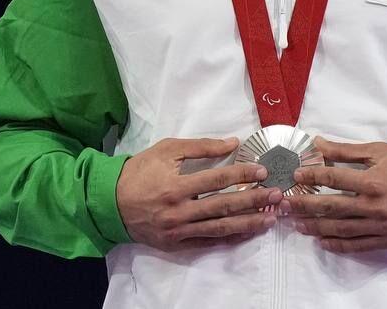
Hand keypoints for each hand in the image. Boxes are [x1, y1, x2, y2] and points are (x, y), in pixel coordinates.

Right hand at [115, 136, 282, 250]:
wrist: (110, 202)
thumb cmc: (140, 171)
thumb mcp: (167, 150)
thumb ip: (201, 147)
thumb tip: (233, 143)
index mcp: (176, 185)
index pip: (218, 179)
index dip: (242, 174)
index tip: (263, 171)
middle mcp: (179, 211)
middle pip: (224, 206)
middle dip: (253, 200)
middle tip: (276, 195)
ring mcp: (179, 230)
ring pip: (220, 228)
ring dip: (248, 223)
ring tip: (269, 218)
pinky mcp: (177, 244)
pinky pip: (208, 242)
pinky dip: (229, 239)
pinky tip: (247, 233)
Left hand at [283, 136, 386, 252]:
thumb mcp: (379, 151)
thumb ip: (347, 151)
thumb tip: (318, 143)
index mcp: (372, 180)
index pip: (333, 178)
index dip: (312, 176)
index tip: (296, 175)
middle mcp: (373, 205)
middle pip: (331, 206)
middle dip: (304, 205)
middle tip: (285, 205)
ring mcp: (379, 225)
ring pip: (340, 228)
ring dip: (315, 226)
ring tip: (297, 224)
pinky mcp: (386, 240)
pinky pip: (357, 245)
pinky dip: (337, 244)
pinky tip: (321, 241)